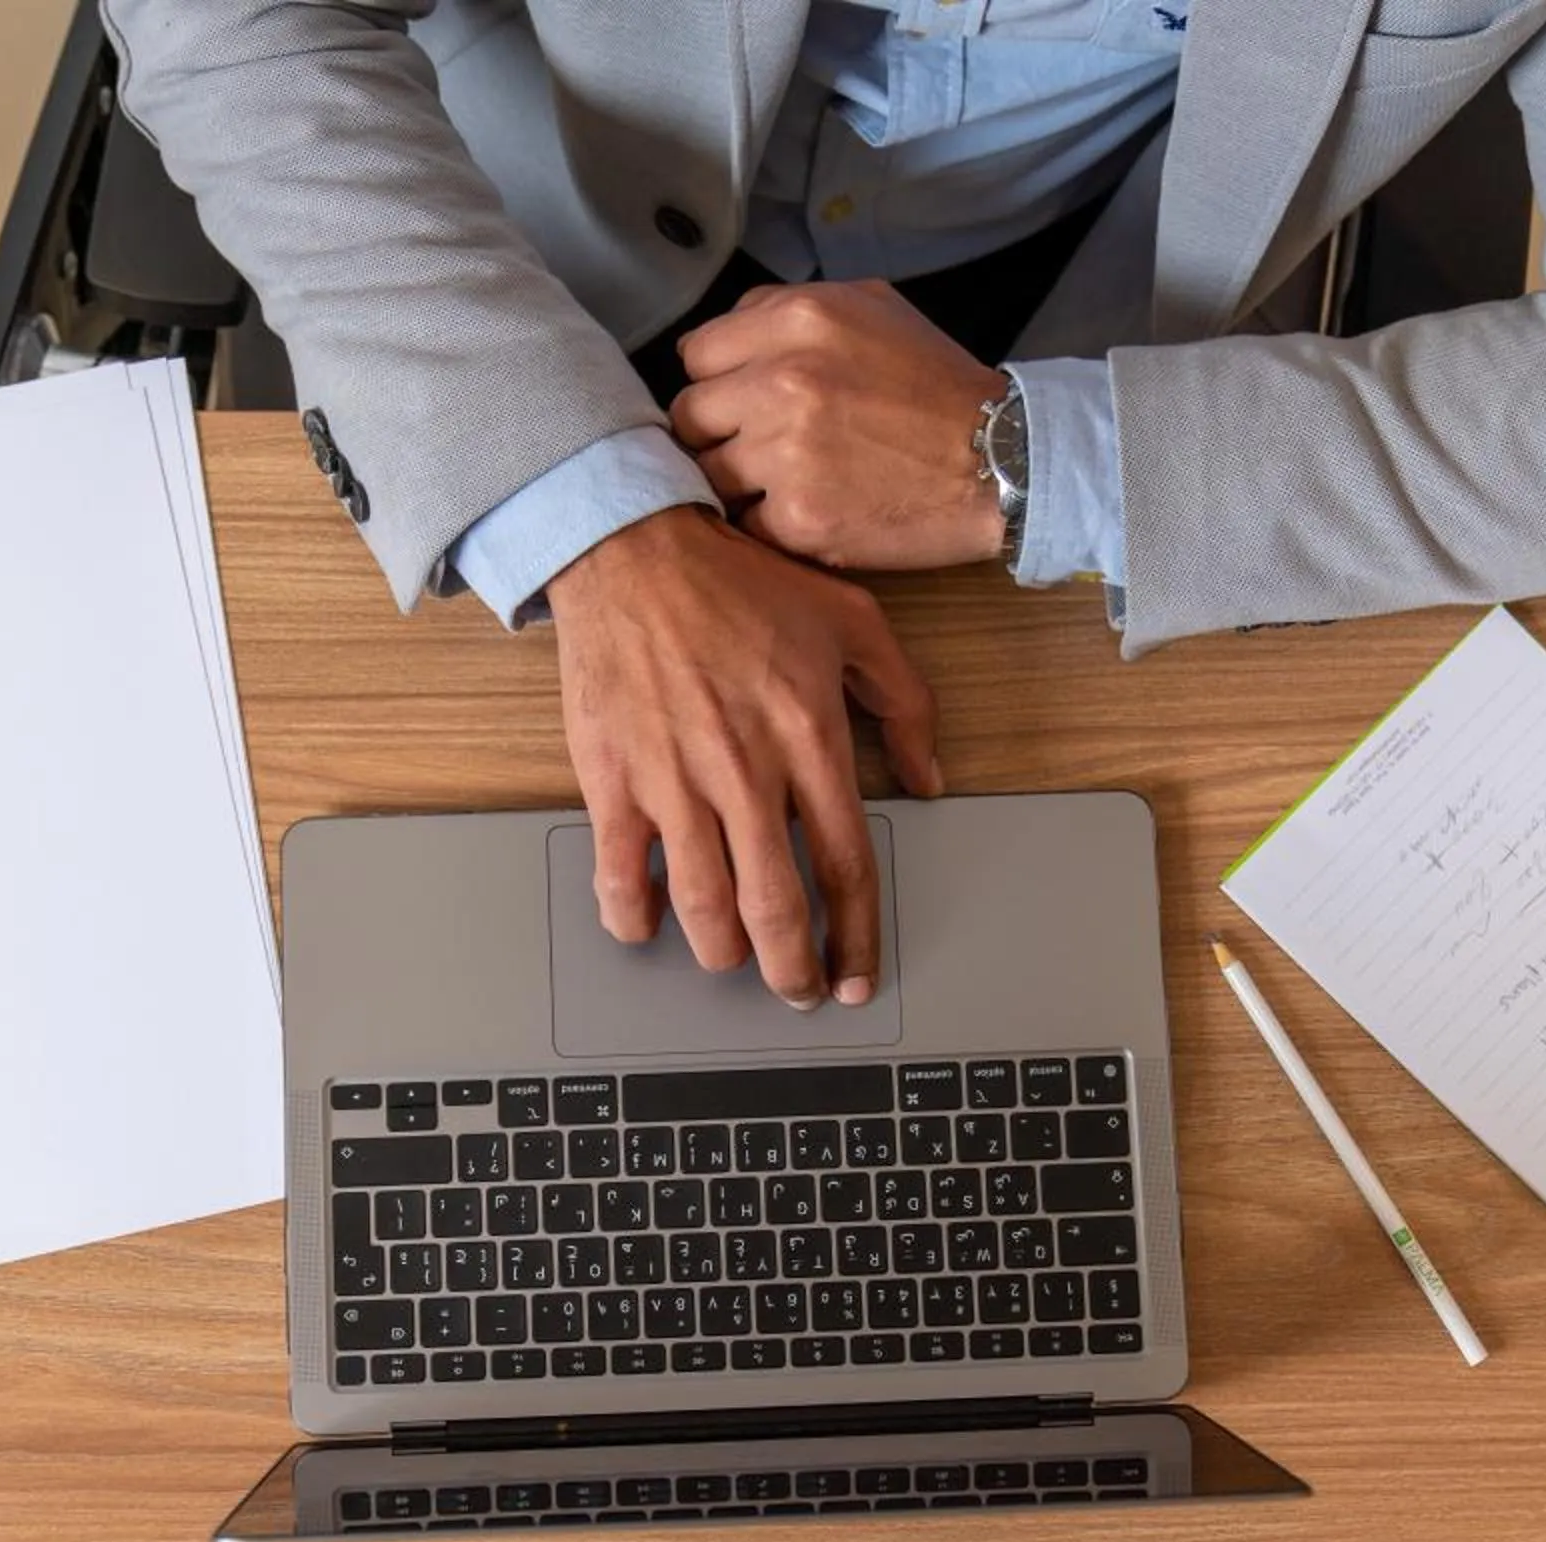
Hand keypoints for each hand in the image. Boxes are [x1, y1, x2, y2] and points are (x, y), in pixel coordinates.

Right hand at [547, 506, 945, 1008]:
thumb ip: (907, 700)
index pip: (847, 866)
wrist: (632, 548)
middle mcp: (746, 771)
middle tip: (796, 991)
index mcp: (810, 738)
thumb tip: (931, 777)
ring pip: (704, 907)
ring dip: (723, 955)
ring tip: (732, 963)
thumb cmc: (739, 581)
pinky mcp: (614, 779)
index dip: (855, 937)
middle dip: (792, 969)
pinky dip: (634, 917)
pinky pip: (623, 875)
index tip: (854, 976)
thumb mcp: (853, 619)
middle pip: (777, 906)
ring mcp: (676, 780)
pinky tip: (647, 926)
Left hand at [669, 279, 1009, 572]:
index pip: (696, 354)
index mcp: (799, 319)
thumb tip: (725, 332)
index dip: (717, 380)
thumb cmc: (938, 385)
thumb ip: (788, 308)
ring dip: (738, 482)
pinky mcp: (799, 520)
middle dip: (718, 432)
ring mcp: (787, 454)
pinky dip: (767, 525)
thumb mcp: (873, 308)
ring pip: (709, 474)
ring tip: (785, 482)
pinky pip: (744, 524)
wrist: (1002, 461)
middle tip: (758, 446)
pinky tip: (808, 513)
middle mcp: (784, 381)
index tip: (741, 400)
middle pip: (691, 416)